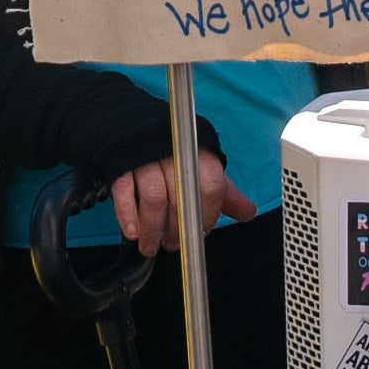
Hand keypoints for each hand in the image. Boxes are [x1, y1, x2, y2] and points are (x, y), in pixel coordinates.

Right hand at [105, 142, 241, 244]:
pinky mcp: (120, 162)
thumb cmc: (172, 151)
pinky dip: (127, 215)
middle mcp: (175, 152)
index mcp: (200, 153)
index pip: (212, 187)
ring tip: (150, 245)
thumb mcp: (202, 165)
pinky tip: (132, 232)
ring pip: (153, 197)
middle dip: (178, 229)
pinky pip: (124, 191)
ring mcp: (146, 156)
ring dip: (152, 229)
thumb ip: (223, 191)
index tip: (202, 232)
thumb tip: (248, 213)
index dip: (209, 215)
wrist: (131, 122)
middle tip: (174, 245)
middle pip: (182, 197)